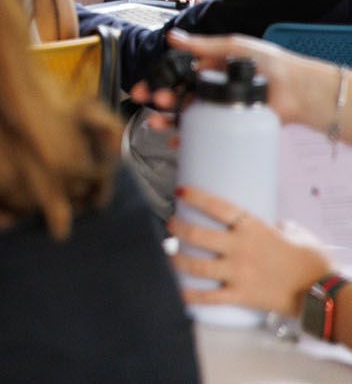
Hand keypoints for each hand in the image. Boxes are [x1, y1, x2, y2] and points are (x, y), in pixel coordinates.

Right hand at [130, 31, 342, 135]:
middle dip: (159, 101)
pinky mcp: (230, 125)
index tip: (143, 87)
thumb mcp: (233, 46)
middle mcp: (211, 89)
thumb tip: (174, 37)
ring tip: (158, 122)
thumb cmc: (271, 63)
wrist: (298, 89)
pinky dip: (189, 140)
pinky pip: (206, 134)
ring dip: (168, 121)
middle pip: (177, 97)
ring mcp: (219, 108)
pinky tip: (178, 142)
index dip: (156, 81)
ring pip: (186, 117)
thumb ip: (203, 44)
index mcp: (208, 69)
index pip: (174, 76)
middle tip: (152, 100)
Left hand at [171, 185, 332, 317]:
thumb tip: (276, 224)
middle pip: (198, 235)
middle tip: (171, 224)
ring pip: (196, 265)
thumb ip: (280, 226)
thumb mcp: (297, 234)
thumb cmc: (312, 261)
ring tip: (167, 254)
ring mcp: (238, 272)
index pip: (218, 207)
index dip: (196, 197)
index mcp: (253, 229)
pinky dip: (190, 295)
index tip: (180, 191)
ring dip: (176, 259)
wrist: (322, 292)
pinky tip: (176, 292)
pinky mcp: (241, 295)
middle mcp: (240, 248)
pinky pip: (209, 296)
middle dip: (178, 228)